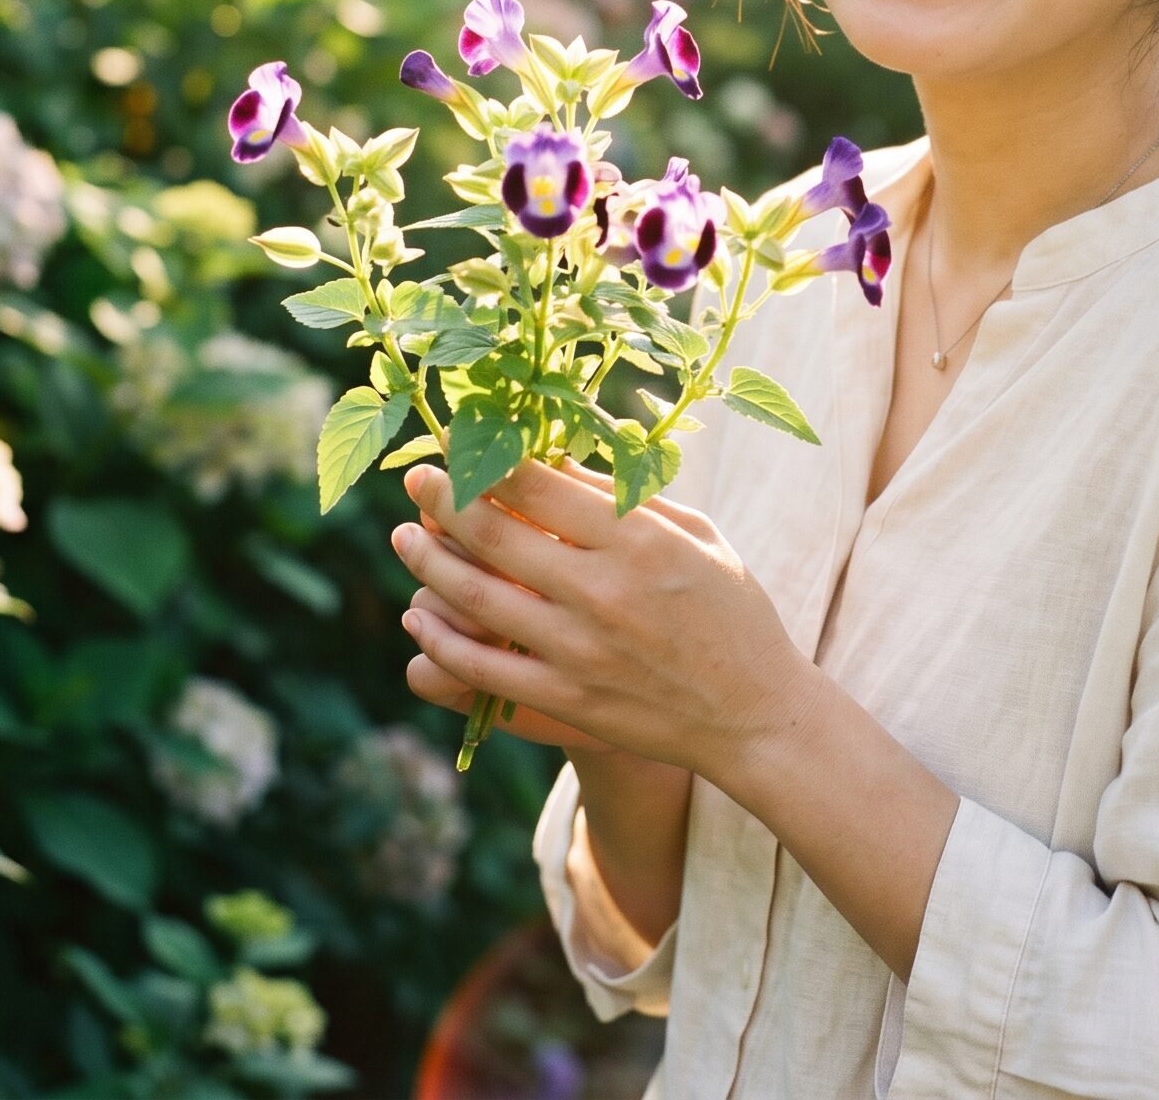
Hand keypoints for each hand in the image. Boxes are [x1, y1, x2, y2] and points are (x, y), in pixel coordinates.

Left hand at [390, 457, 823, 789]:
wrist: (753, 713)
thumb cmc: (732, 610)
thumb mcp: (694, 535)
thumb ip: (626, 498)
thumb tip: (553, 458)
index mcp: (640, 541)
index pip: (540, 487)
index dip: (489, 461)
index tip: (459, 444)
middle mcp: (604, 592)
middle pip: (495, 535)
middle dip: (443, 500)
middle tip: (415, 480)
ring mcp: (579, 652)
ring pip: (476, 599)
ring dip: (428, 563)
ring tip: (405, 538)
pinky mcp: (566, 702)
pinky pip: (482, 669)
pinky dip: (440, 640)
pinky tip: (419, 616)